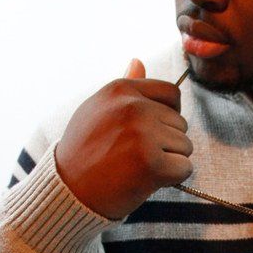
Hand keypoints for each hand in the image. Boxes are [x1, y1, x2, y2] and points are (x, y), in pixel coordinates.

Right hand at [54, 58, 192, 219]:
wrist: (67, 192)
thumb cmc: (83, 151)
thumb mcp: (98, 109)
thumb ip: (125, 86)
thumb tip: (139, 61)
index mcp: (121, 90)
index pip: (171, 93)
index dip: (168, 115)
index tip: (150, 131)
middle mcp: (133, 107)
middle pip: (180, 123)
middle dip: (166, 142)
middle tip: (134, 155)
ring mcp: (143, 134)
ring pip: (185, 146)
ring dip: (169, 161)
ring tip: (137, 167)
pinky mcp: (152, 163)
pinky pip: (185, 168)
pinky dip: (172, 179)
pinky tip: (146, 180)